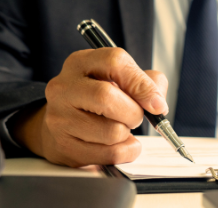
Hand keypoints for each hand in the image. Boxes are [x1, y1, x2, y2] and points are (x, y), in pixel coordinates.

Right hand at [10, 48, 167, 166]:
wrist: (63, 125)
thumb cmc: (96, 101)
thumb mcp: (119, 80)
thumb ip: (147, 82)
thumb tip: (158, 103)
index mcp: (81, 63)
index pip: (115, 62)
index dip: (141, 84)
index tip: (157, 103)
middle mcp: (64, 87)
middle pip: (106, 97)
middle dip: (133, 112)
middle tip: (136, 117)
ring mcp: (59, 118)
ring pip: (111, 131)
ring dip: (127, 134)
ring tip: (119, 129)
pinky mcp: (63, 147)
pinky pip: (108, 154)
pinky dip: (124, 153)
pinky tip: (117, 145)